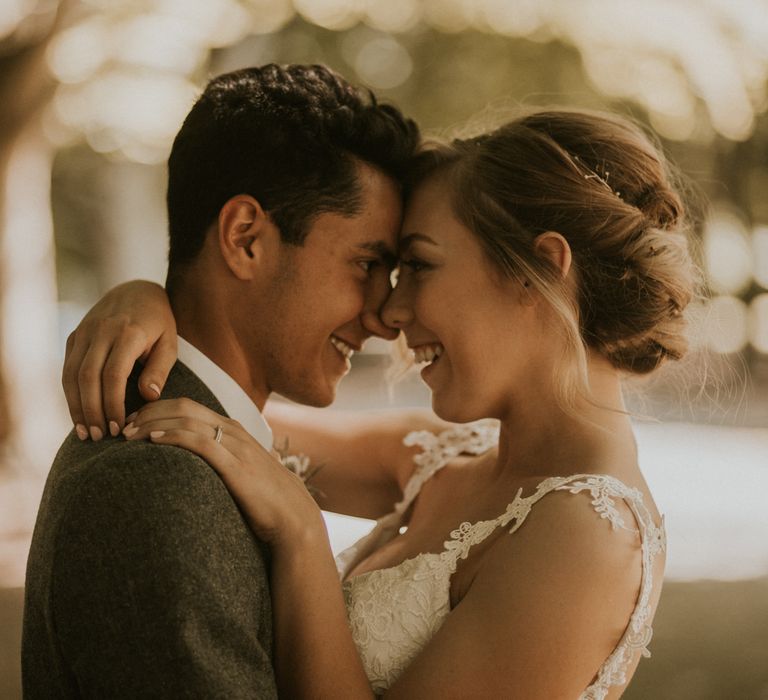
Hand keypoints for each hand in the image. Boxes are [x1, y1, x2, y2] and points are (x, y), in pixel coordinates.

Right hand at [63, 281, 177, 439]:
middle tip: (99, 438)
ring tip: (85, 433)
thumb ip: (160, 369)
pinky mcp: (74, 336)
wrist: (137, 290)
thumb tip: (148, 397)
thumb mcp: (170, 342)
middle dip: (91, 411)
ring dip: (76, 406)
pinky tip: (78, 414)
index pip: (113, 375)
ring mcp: (84, 332)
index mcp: (128, 333)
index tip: (119, 428)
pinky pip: (67, 368)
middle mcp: (101, 331)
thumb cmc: (159, 322)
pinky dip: (70, 394)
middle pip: (87, 377)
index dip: (113, 404)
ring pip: (71, 374)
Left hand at [123, 398, 324, 545]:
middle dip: (148, 412)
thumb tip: (191, 471)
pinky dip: (172, 436)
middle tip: (122, 426)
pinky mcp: (234, 463)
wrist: (292, 517)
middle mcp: (232, 430)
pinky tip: (152, 442)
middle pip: (182, 406)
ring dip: (152, 423)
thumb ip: (219, 464)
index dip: (156, 410)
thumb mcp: (239, 473)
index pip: (187, 406)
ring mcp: (234, 445)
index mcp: (232, 429)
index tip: (132, 424)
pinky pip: (198, 441)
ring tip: (128, 435)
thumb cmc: (265, 500)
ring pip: (186, 419)